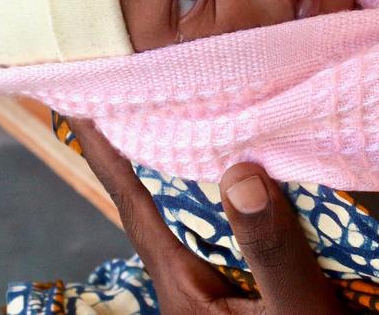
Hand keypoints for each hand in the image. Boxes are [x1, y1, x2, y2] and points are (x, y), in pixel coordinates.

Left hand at [72, 119, 342, 313]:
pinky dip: (235, 199)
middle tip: (144, 86)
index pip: (134, 205)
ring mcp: (218, 294)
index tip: (82, 99)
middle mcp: (192, 287)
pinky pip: (231, 235)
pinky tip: (255, 177)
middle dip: (149, 147)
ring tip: (195, 114)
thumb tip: (239, 172)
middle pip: (160, 205)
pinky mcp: (248, 296)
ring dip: (194, 171)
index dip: (107, 151)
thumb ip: (270, 250)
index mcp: (185, 288)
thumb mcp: (296, 314)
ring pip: (197, 219)